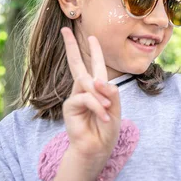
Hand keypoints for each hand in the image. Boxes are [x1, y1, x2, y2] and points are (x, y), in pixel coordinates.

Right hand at [60, 27, 120, 173]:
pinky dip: (97, 107)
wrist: (97, 149)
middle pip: (76, 64)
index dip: (93, 51)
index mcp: (97, 88)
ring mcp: (75, 97)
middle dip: (71, 47)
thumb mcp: (115, 109)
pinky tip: (104, 117)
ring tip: (107, 110)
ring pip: (86, 82)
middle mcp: (84, 90)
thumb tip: (97, 81)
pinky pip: (85, 98)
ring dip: (99, 95)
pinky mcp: (70, 106)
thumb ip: (110, 93)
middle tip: (64, 30)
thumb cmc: (107, 130)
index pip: (94, 65)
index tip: (91, 36)